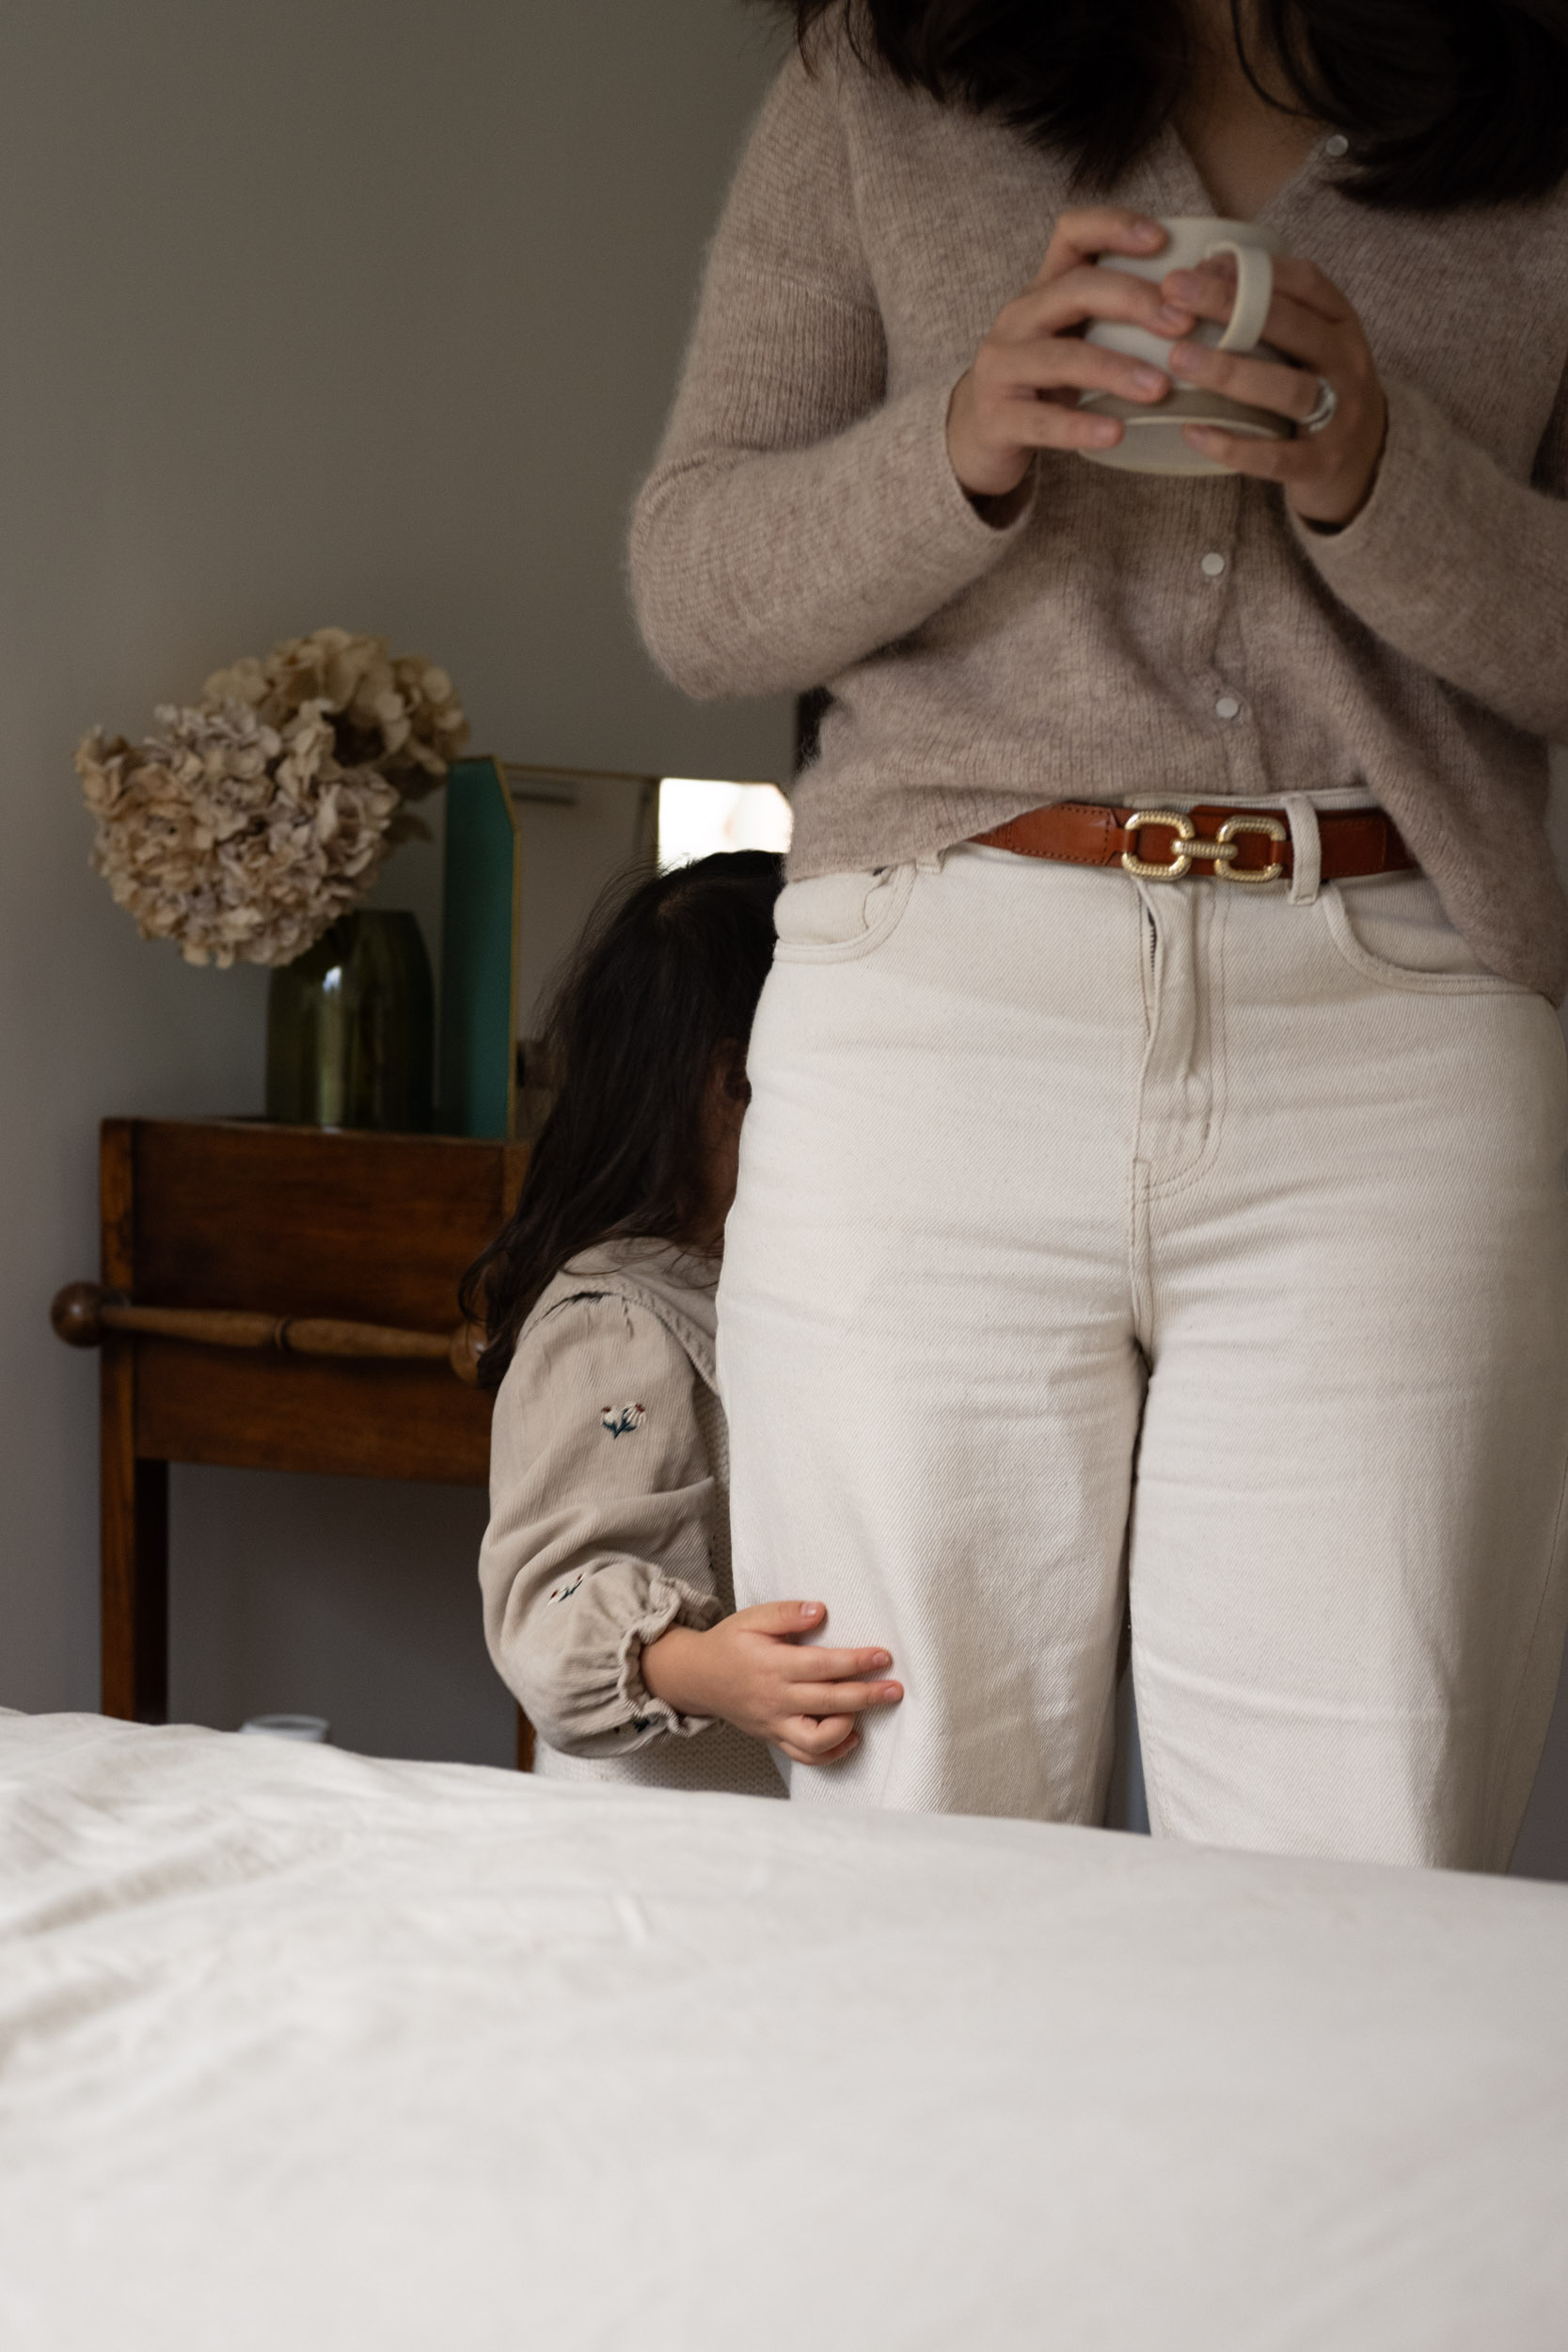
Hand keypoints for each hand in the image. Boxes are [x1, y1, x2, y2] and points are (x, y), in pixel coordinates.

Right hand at [641, 1600, 901, 1766]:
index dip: (856, 1662)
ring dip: (846, 1728)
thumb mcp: (752, 1618)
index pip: (822, 1666)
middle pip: (828, 1702)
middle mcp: (775, 1699)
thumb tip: (820, 1611)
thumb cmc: (729, 1644)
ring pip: (815, 1741)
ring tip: (866, 1712)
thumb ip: (786, 1613)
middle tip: (895, 1689)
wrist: (697, 1677)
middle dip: (866, 1696)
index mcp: (772, 1665)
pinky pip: (804, 1756)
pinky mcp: (773, 1738)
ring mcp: (774, 1723)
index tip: (883, 1656)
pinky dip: (831, 1753)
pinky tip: (851, 1736)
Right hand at [947, 209, 1194, 503]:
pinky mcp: (997, 418)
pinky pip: (1042, 422)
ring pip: (1062, 358)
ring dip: (1115, 370)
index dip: (1115, 227)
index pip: (1072, 233)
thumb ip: (1118, 315)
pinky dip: (1081, 426)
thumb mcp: (1074, 335)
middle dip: (1134, 300)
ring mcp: (1002, 367)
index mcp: (1044, 290)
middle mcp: (1019, 318)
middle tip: (1183, 324)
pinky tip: (1116, 433)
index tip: (1162, 240)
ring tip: (1160, 388)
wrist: (977, 435)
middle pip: (1075, 289)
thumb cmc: (1043, 381)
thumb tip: (1201, 297)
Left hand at [1161, 255, 1387, 526]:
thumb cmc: (1320, 390)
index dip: (1252, 269)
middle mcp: (1347, 362)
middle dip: (1228, 305)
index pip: (1305, 282)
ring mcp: (1339, 415)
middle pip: (1290, 325)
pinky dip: (1232, 444)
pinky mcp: (1321, 464)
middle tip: (1172, 295)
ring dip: (1229, 372)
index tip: (1200, 264)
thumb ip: (1271, 315)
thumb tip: (1204, 274)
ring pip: (1286, 389)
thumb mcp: (1311, 345)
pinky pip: (1275, 456)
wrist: (1369, 460)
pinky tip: (1193, 430)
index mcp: (1342, 323)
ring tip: (1178, 358)